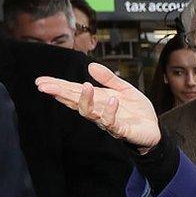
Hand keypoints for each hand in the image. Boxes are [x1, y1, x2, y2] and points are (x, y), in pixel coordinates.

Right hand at [35, 62, 160, 150]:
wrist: (154, 129)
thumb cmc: (136, 111)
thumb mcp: (123, 89)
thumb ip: (109, 79)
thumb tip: (90, 66)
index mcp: (97, 100)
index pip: (74, 92)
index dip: (58, 87)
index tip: (41, 81)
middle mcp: (98, 111)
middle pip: (75, 102)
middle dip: (60, 94)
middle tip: (45, 86)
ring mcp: (108, 121)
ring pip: (90, 113)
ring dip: (86, 100)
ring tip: (86, 86)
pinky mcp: (121, 130)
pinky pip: (112, 122)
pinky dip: (110, 111)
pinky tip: (111, 100)